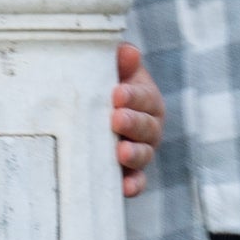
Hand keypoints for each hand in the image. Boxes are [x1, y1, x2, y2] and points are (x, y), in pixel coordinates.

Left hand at [113, 43, 163, 197]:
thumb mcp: (109, 71)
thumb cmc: (101, 87)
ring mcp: (140, 151)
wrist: (90, 110)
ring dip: (135, 154)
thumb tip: (127, 52)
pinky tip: (124, 188)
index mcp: (146, 99)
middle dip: (133, 123)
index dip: (134, 96)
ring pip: (144, 154)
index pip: (145, 97)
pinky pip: (136, 181)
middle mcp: (149, 126)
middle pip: (148, 126)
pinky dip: (133, 185)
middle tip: (116, 119)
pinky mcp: (129, 173)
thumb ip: (119, 62)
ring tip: (121, 152)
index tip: (116, 93)